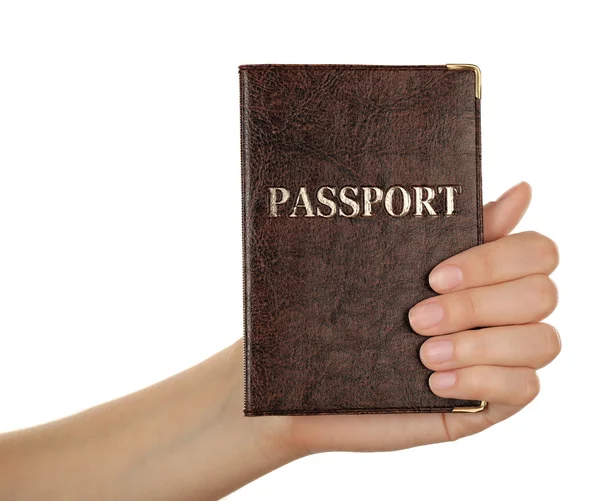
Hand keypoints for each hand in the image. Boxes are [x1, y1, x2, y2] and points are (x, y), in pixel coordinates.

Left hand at [264, 182, 559, 453]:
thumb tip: (523, 191)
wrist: (316, 381)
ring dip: (480, 346)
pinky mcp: (491, 402)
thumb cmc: (350, 317)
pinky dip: (483, 381)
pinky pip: (525, 389)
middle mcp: (502, 314)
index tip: (435, 275)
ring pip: (542, 342)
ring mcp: (500, 359)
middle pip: (542, 294)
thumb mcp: (392, 269)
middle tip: (417, 318)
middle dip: (476, 305)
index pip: (536, 251)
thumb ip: (454, 232)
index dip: (495, 260)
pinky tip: (436, 384)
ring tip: (424, 353)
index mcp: (485, 275)